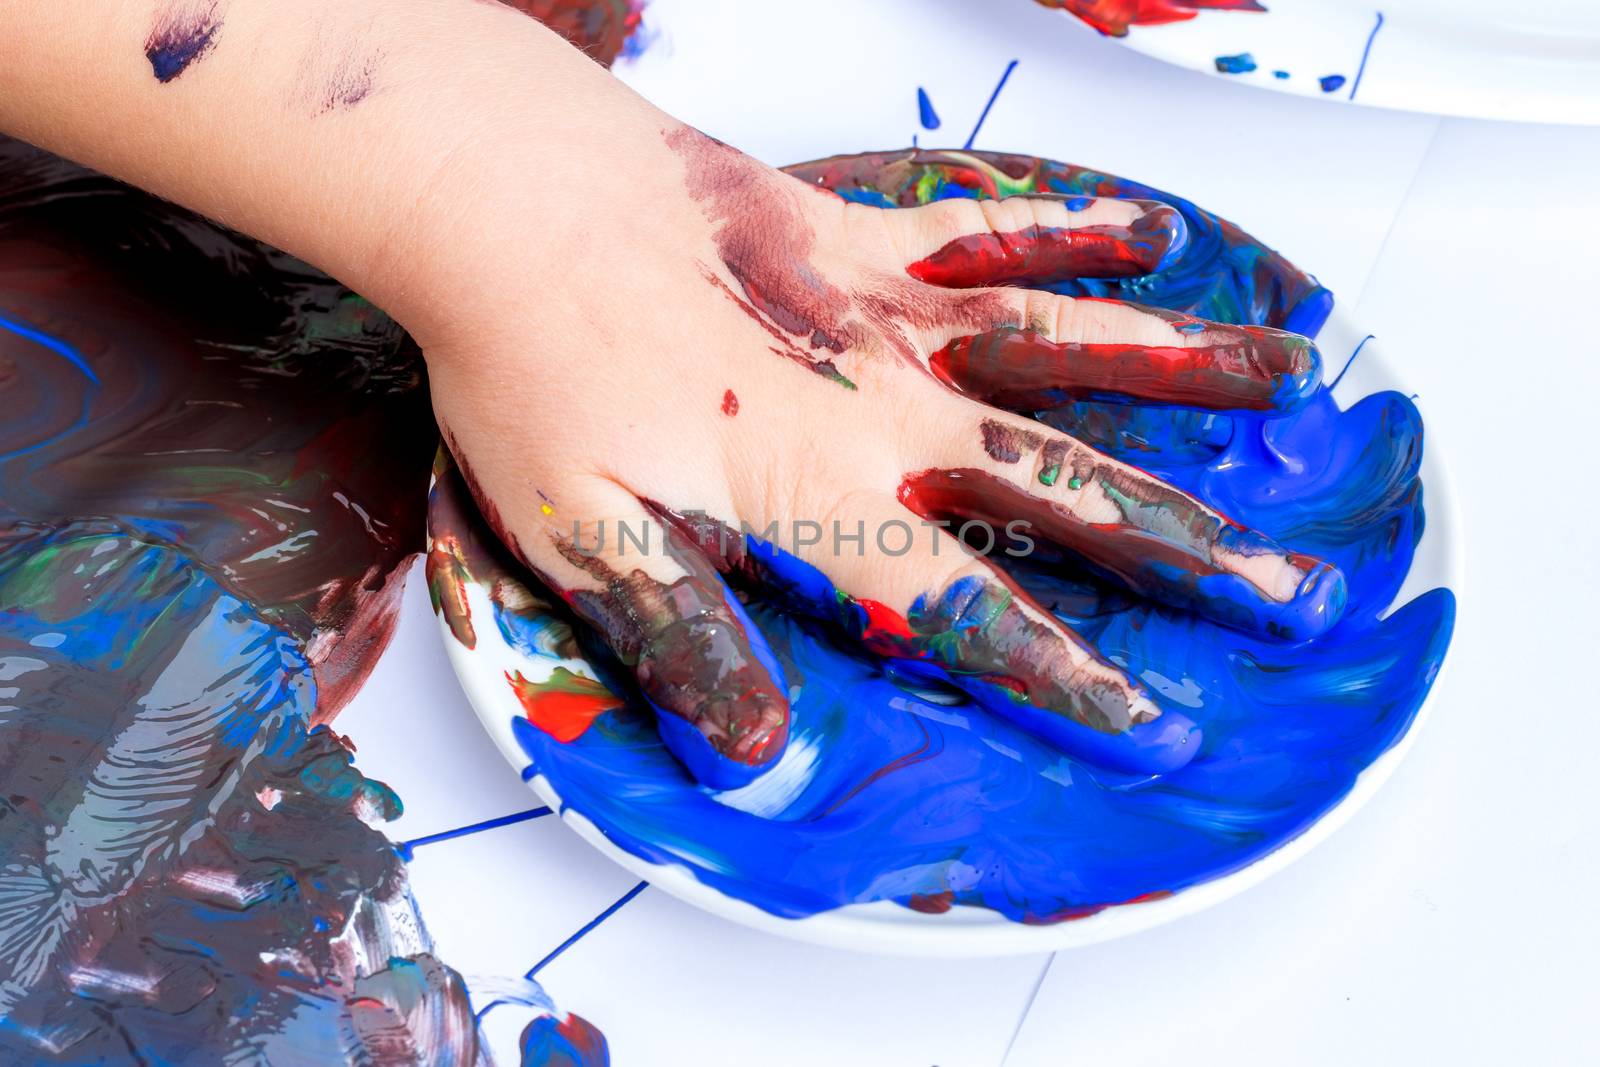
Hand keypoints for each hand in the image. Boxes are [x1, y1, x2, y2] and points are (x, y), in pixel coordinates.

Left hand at [423, 126, 1344, 788]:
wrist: (510, 199)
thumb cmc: (539, 365)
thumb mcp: (583, 533)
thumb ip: (684, 638)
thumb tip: (759, 756)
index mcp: (821, 493)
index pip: (965, 607)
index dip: (1060, 676)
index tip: (1151, 726)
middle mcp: (883, 403)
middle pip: (1060, 485)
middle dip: (1181, 547)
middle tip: (1291, 589)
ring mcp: (884, 309)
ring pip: (1063, 345)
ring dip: (1181, 371)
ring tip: (1293, 378)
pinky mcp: (861, 233)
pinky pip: (990, 229)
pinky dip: (1073, 231)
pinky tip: (1151, 231)